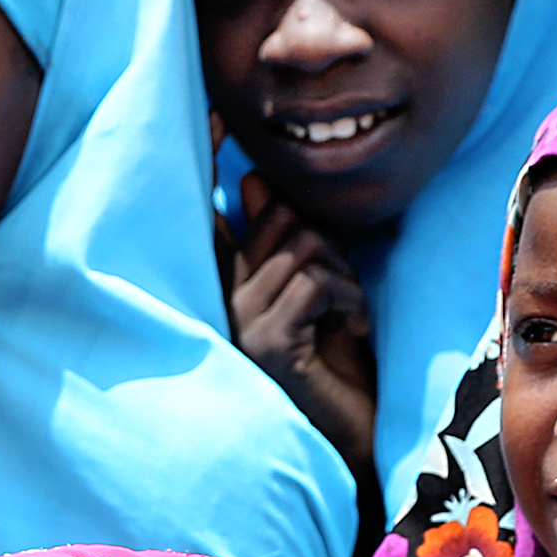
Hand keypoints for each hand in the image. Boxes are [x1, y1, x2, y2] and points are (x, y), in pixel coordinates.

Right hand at [227, 175, 377, 479]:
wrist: (353, 442)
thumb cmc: (338, 367)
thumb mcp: (316, 292)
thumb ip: (287, 240)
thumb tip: (252, 178)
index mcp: (222, 287)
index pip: (203, 216)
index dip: (204, 161)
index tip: (212, 115)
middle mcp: (217, 303)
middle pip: (274, 219)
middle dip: (327, 240)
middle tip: (345, 288)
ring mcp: (236, 324)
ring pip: (300, 247)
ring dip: (345, 274)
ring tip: (350, 314)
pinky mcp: (266, 343)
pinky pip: (313, 282)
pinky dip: (348, 298)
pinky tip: (352, 328)